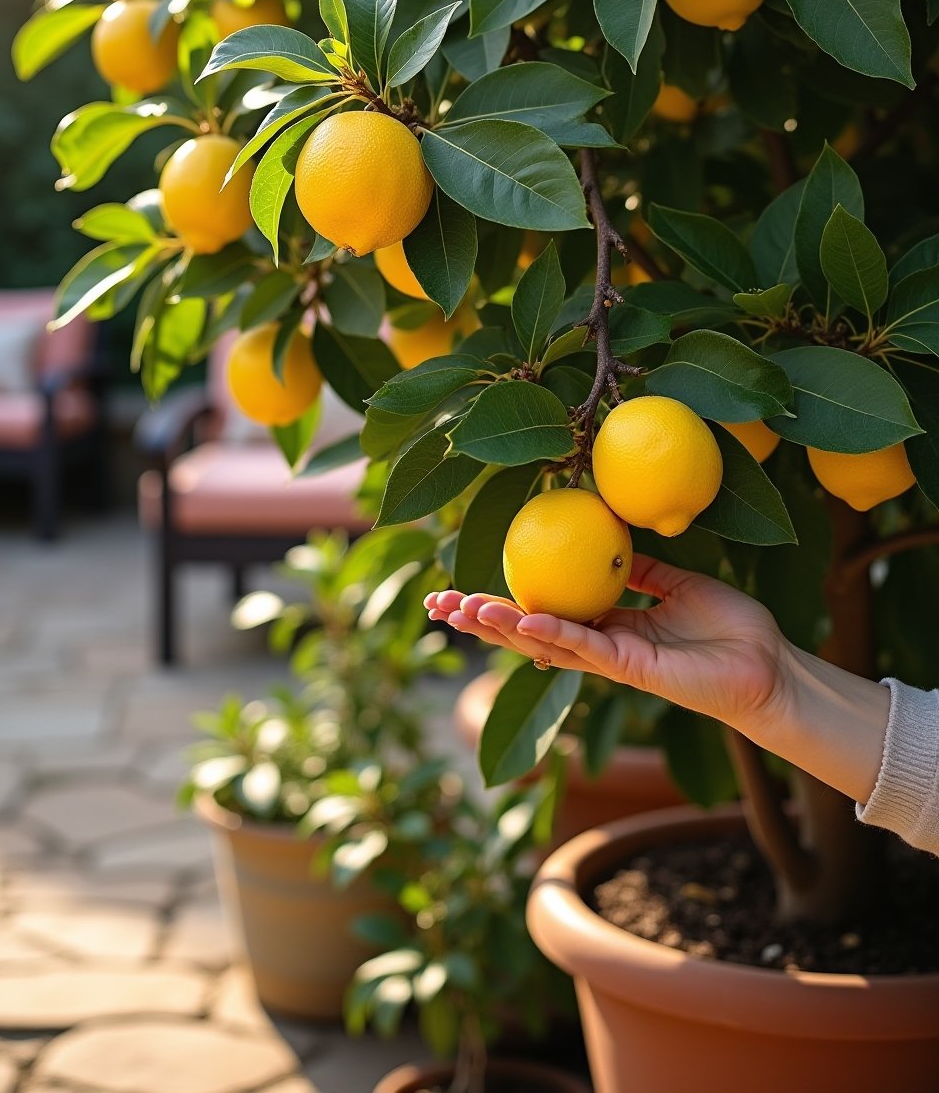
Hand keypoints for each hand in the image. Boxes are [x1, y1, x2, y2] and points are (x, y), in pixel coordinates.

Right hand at [426, 555, 792, 739]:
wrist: (772, 668)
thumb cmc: (733, 630)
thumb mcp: (679, 583)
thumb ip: (640, 568)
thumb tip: (608, 537)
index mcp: (610, 625)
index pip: (543, 610)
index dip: (501, 602)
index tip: (461, 588)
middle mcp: (604, 645)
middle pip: (528, 631)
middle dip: (480, 621)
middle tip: (434, 606)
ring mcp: (615, 660)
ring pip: (545, 643)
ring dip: (501, 628)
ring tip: (460, 611)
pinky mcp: (635, 669)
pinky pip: (587, 649)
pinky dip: (553, 635)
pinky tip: (523, 623)